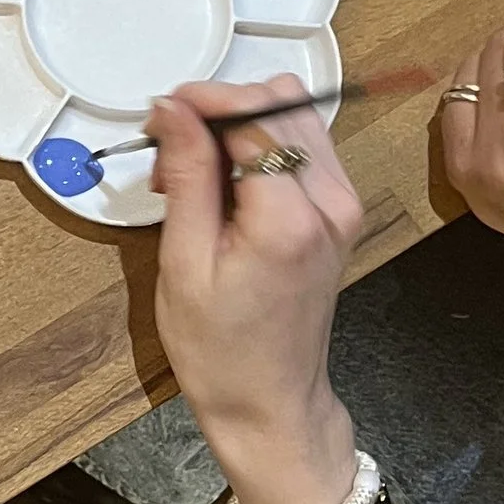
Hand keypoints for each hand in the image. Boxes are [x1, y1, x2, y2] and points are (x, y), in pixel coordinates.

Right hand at [150, 75, 366, 503]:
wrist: (270, 402)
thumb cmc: (218, 350)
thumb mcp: (183, 263)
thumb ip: (186, 176)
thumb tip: (172, 107)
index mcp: (290, 218)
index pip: (255, 115)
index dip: (203, 102)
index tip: (160, 117)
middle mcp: (331, 201)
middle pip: (283, 101)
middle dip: (220, 110)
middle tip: (170, 154)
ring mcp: (344, 204)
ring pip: (296, 115)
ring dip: (238, 125)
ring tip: (192, 172)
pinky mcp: (340, 210)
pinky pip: (303, 146)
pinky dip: (258, 146)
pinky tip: (222, 184)